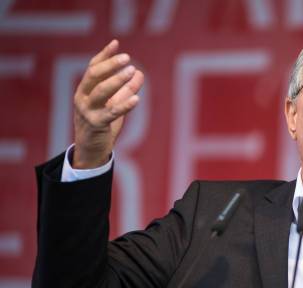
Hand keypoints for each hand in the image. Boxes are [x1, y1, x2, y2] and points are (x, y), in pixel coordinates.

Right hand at [73, 39, 143, 167]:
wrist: (91, 149)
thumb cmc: (102, 124)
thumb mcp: (114, 104)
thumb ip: (126, 90)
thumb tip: (140, 73)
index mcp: (85, 89)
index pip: (92, 67)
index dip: (104, 55)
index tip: (116, 43)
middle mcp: (82, 97)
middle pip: (94, 75)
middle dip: (111, 65)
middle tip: (128, 59)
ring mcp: (87, 111)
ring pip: (101, 91)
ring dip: (117, 80)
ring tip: (133, 71)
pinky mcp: (96, 124)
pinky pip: (112, 112)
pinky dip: (124, 105)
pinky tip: (136, 99)